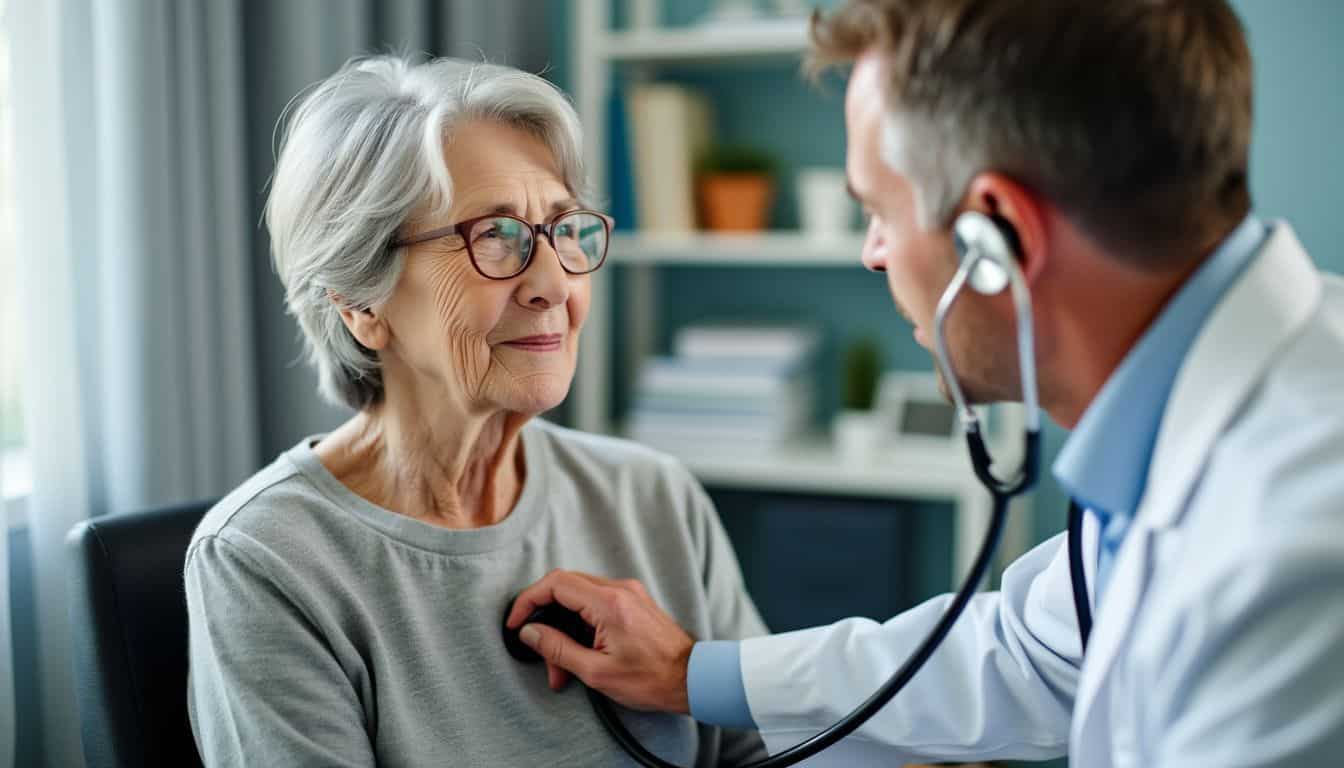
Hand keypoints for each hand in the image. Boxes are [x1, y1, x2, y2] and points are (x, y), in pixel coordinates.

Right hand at [505, 570, 694, 714]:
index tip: (517, 622)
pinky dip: (581, 626)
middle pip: (565, 587)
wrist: (693, 679)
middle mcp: (619, 589)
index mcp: (609, 603)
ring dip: (564, 628)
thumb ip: (558, 648)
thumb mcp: (597, 671)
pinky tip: (580, 654)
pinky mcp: (633, 601)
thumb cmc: (651, 679)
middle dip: (546, 620)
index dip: (529, 600)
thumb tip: (530, 632)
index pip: (556, 583)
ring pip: (579, 598)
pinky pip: (596, 603)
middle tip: (542, 655)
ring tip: (563, 668)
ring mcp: (629, 592)